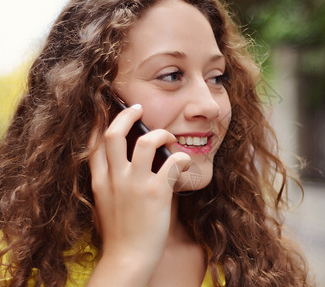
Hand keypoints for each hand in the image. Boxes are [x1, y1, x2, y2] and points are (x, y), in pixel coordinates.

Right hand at [87, 104, 190, 285]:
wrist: (127, 259)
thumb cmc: (120, 234)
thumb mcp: (104, 205)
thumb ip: (110, 183)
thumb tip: (125, 165)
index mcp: (100, 181)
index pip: (95, 143)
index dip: (101, 122)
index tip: (111, 112)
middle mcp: (115, 178)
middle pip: (114, 133)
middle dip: (127, 114)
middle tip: (139, 109)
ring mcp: (135, 184)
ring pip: (147, 142)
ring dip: (162, 134)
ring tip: (170, 138)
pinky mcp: (156, 192)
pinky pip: (173, 162)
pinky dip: (182, 158)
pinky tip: (185, 162)